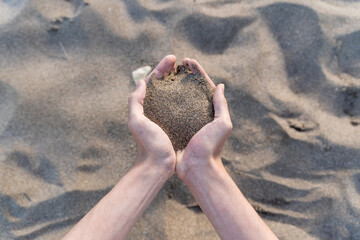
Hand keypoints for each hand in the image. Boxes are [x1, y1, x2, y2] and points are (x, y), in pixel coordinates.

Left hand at [128, 55, 176, 171]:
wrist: (157, 166)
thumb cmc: (148, 145)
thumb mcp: (136, 122)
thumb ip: (135, 102)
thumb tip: (141, 82)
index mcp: (144, 106)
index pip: (151, 81)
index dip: (161, 67)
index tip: (172, 58)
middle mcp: (154, 108)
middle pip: (162, 84)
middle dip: (170, 70)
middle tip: (181, 61)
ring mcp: (165, 115)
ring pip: (171, 93)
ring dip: (178, 80)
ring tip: (187, 71)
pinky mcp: (175, 122)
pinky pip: (180, 104)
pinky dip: (185, 95)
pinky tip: (193, 91)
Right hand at [176, 58, 232, 179]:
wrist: (197, 168)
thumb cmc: (211, 147)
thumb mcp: (222, 124)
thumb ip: (222, 106)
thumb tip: (220, 86)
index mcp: (209, 111)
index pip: (204, 85)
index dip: (197, 72)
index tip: (189, 61)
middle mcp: (197, 113)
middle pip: (190, 88)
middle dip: (184, 74)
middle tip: (177, 62)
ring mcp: (184, 119)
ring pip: (178, 96)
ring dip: (174, 82)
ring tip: (167, 71)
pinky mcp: (173, 126)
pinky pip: (169, 109)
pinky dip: (165, 98)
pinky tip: (159, 90)